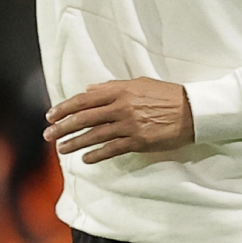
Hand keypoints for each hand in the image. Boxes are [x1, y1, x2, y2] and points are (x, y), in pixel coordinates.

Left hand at [44, 78, 194, 164]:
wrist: (193, 110)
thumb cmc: (167, 95)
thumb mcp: (139, 83)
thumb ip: (112, 87)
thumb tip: (89, 91)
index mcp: (121, 90)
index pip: (85, 100)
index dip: (65, 107)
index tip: (51, 115)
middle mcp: (122, 107)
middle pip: (85, 118)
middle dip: (63, 127)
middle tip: (48, 134)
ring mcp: (130, 125)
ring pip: (94, 135)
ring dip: (75, 143)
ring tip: (61, 149)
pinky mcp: (139, 141)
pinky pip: (112, 149)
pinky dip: (96, 155)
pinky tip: (86, 159)